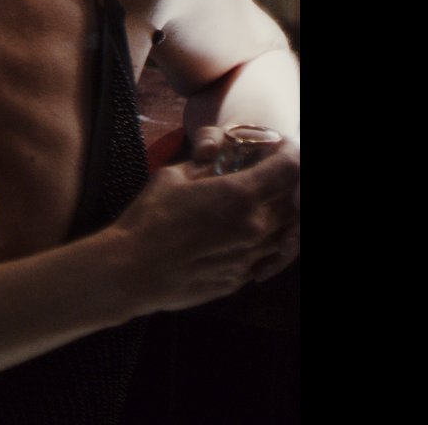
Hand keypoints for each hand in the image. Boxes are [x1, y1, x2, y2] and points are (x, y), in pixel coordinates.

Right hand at [109, 142, 299, 314]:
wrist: (133, 270)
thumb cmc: (149, 219)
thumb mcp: (173, 175)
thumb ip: (206, 163)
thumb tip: (219, 155)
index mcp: (240, 195)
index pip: (290, 168)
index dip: (289, 153)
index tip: (279, 148)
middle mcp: (256, 227)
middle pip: (294, 200)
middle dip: (286, 182)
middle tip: (267, 174)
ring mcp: (252, 257)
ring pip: (287, 231)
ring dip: (278, 213)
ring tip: (255, 204)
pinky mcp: (242, 278)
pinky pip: (268, 256)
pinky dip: (266, 241)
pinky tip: (242, 234)